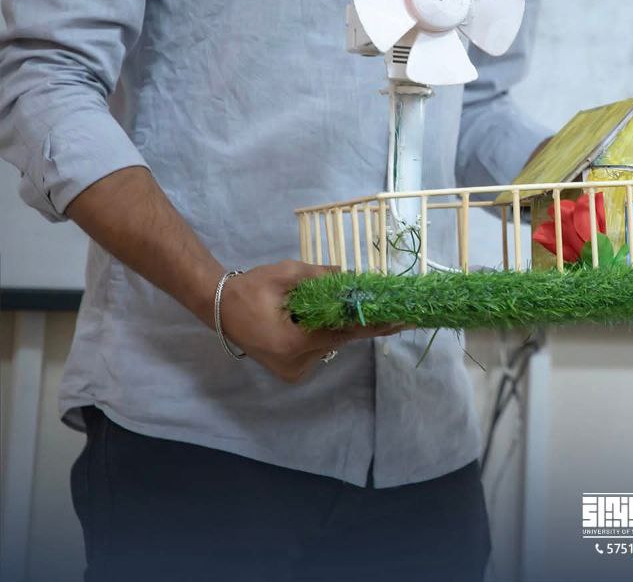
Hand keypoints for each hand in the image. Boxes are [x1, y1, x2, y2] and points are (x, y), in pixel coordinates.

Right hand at [219, 260, 400, 382]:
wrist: (217, 306)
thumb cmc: (250, 288)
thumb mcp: (287, 274)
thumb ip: (321, 277)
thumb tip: (353, 277)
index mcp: (294, 343)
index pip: (346, 332)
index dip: (376, 324)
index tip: (403, 320)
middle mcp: (296, 363)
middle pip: (340, 339)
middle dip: (360, 320)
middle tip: (390, 308)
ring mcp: (293, 370)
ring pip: (330, 344)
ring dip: (338, 325)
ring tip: (339, 305)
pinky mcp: (290, 370)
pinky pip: (318, 349)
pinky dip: (324, 332)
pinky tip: (321, 317)